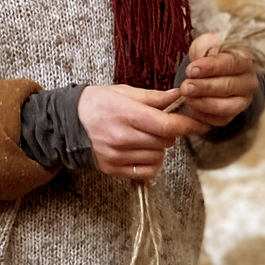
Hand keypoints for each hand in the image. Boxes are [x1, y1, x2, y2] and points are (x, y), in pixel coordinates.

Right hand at [78, 84, 208, 180]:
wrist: (65, 123)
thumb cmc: (96, 103)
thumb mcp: (124, 92)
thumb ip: (154, 98)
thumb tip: (180, 96)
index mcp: (126, 114)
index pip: (167, 125)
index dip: (188, 125)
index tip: (199, 124)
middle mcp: (122, 137)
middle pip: (165, 141)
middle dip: (169, 132)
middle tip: (159, 124)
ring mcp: (117, 156)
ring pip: (158, 156)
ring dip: (159, 147)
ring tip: (145, 136)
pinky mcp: (113, 169)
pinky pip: (147, 171)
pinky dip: (151, 163)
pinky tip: (143, 152)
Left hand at [178, 32, 257, 128]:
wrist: (215, 73)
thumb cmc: (211, 56)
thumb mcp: (207, 44)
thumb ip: (205, 46)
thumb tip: (200, 58)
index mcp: (244, 60)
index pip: (230, 63)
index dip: (210, 67)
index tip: (191, 70)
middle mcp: (248, 82)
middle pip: (228, 86)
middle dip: (204, 88)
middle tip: (185, 87)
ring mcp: (242, 101)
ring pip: (226, 107)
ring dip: (204, 103)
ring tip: (187, 98)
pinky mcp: (232, 116)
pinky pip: (219, 120)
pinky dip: (204, 116)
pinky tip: (192, 108)